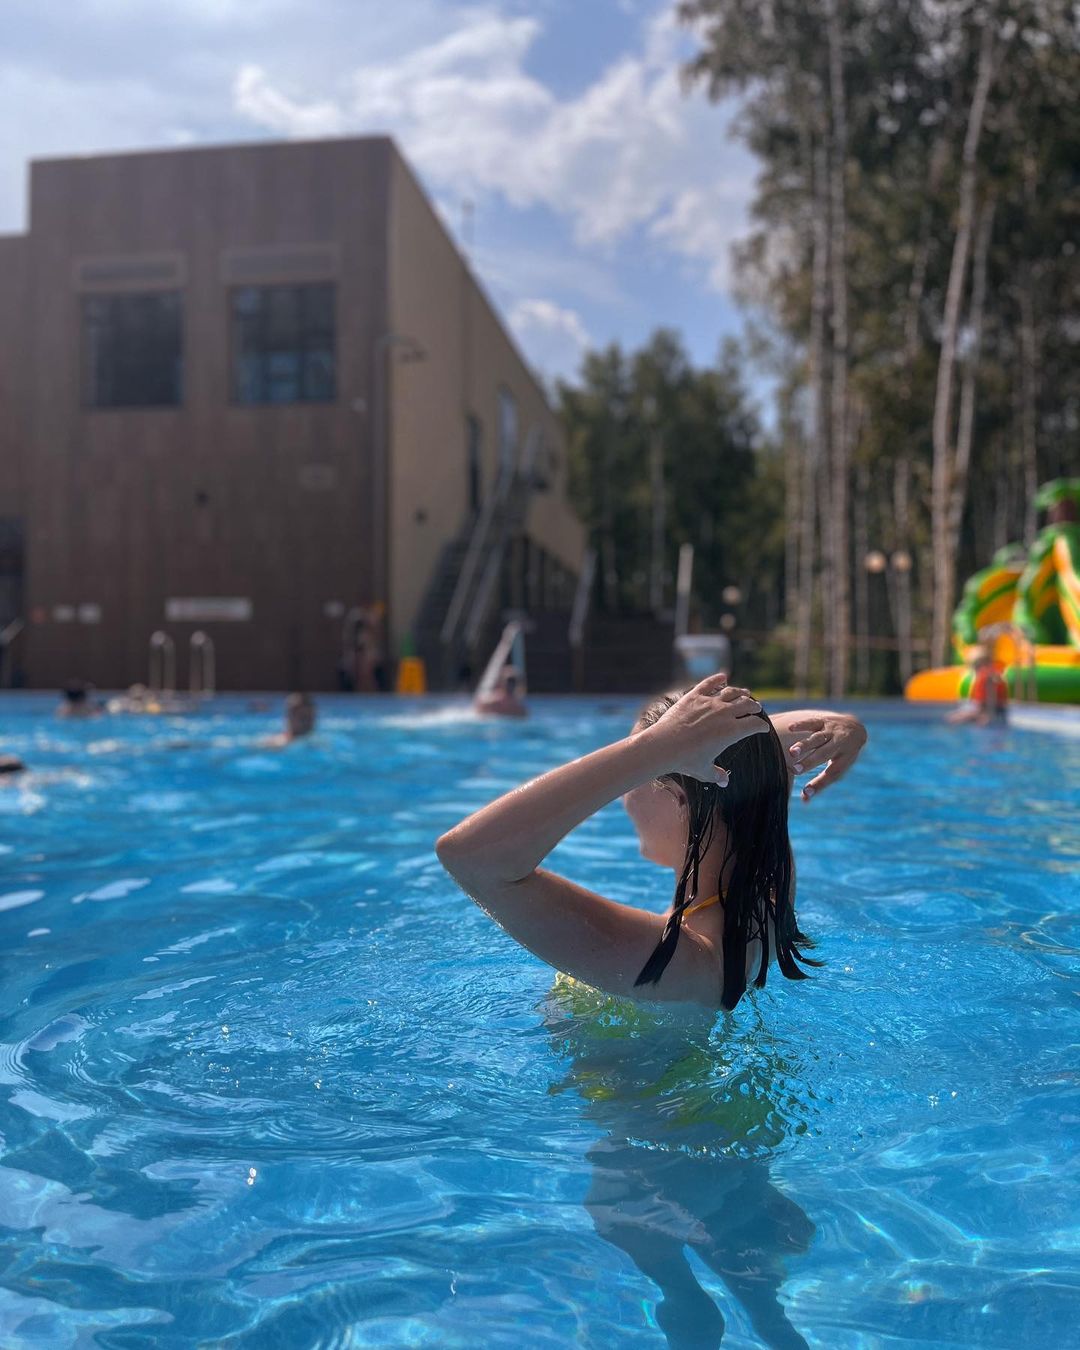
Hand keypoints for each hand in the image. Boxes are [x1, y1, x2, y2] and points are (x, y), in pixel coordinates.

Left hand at [640, 673, 767, 784]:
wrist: (664, 745)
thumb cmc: (686, 760)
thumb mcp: (704, 771)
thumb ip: (717, 775)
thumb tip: (724, 782)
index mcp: (732, 731)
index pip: (754, 725)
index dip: (761, 726)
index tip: (763, 727)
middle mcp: (724, 713)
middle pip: (747, 705)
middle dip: (754, 707)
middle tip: (757, 708)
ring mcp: (709, 702)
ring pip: (731, 692)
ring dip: (741, 692)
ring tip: (745, 693)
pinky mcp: (694, 696)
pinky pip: (709, 684)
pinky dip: (717, 679)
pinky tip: (723, 676)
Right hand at [787, 713, 867, 800]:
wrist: (855, 728)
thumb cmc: (842, 754)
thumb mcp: (837, 767)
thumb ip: (821, 782)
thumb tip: (805, 799)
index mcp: (844, 758)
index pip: (832, 773)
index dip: (819, 783)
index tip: (805, 793)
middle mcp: (839, 744)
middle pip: (824, 753)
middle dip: (810, 762)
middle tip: (795, 770)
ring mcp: (831, 731)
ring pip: (817, 738)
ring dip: (804, 744)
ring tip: (792, 752)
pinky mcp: (823, 720)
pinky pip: (812, 722)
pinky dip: (802, 725)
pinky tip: (791, 728)